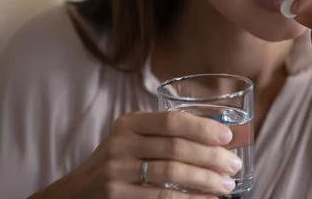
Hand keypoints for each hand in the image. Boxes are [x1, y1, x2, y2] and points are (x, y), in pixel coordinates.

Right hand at [34, 112, 240, 198]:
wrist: (77, 192)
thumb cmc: (119, 162)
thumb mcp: (134, 138)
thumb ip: (165, 134)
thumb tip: (220, 138)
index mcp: (130, 123)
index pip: (171, 120)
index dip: (202, 128)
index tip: (228, 137)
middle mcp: (122, 143)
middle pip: (176, 148)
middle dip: (211, 158)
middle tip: (234, 165)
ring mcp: (117, 171)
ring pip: (172, 174)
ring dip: (205, 181)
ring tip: (226, 186)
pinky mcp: (117, 196)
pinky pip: (162, 198)